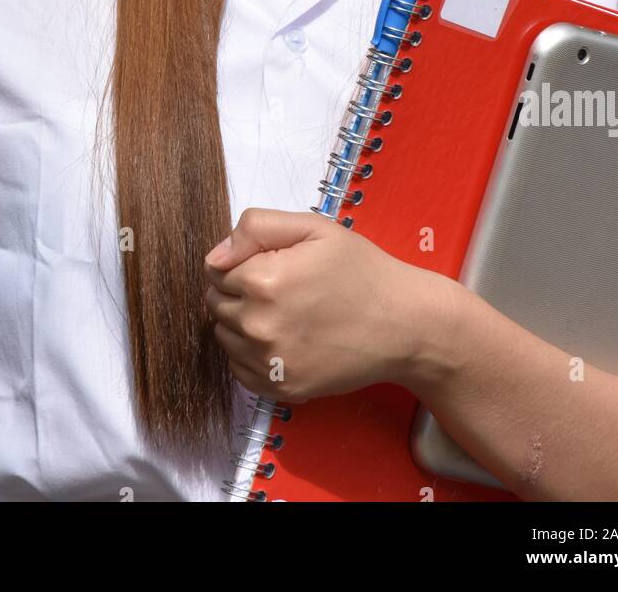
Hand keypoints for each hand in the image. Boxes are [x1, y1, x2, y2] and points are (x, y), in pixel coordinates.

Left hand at [203, 207, 460, 403]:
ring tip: (285, 312)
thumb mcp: (314, 228)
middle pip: (216, 304)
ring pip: (225, 336)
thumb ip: (256, 228)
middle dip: (238, 291)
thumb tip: (215, 256)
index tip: (272, 263)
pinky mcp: (280, 389)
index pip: (214, 270)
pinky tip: (285, 339)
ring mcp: (269, 363)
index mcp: (263, 281)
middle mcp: (259, 326)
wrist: (403, 324)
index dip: (240, 262)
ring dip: (242, 323)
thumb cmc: (361, 270)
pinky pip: (239, 369)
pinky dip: (252, 355)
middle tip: (282, 286)